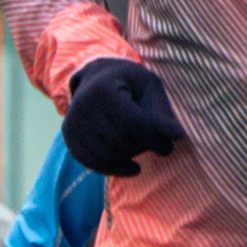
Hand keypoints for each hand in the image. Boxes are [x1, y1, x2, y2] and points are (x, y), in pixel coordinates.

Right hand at [61, 59, 184, 177]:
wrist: (97, 77)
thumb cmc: (130, 83)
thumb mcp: (150, 88)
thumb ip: (162, 113)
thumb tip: (177, 136)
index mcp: (105, 89)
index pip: (133, 124)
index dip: (154, 140)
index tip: (168, 147)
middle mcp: (83, 105)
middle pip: (120, 142)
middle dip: (142, 147)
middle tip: (154, 143)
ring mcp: (72, 122)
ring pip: (107, 155)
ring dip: (130, 157)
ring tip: (141, 147)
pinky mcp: (68, 136)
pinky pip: (91, 163)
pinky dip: (113, 169)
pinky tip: (131, 167)